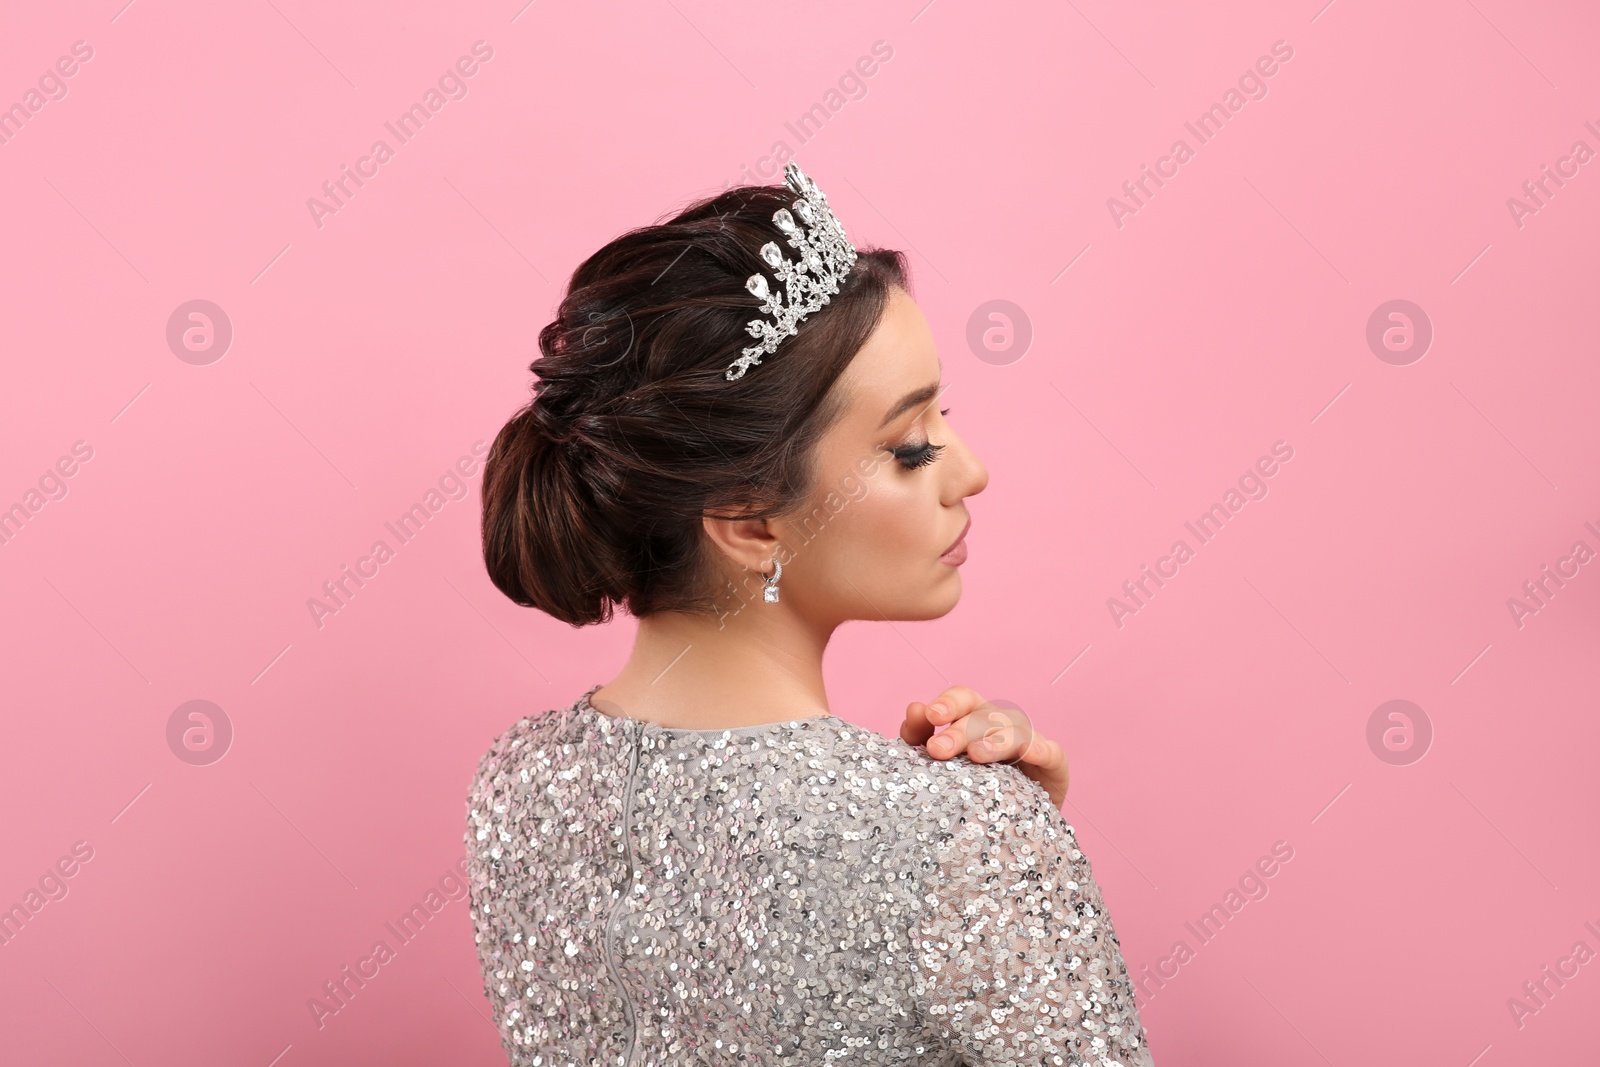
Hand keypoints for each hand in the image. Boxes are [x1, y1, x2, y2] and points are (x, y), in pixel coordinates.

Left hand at [901, 685, 1069, 808]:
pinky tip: (1032, 753)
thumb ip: (922, 737)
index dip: (947, 704)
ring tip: (975, 756)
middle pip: (982, 717)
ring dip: (994, 741)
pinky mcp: (1053, 765)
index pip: (962, 699)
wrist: (1013, 823)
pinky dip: (1043, 750)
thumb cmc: (972, 784)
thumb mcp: (942, 762)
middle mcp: (1002, 724)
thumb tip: (912, 710)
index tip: (929, 715)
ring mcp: (1029, 742)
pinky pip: (1052, 753)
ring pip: (1013, 732)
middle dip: (958, 731)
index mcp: (973, 718)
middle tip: (937, 750)